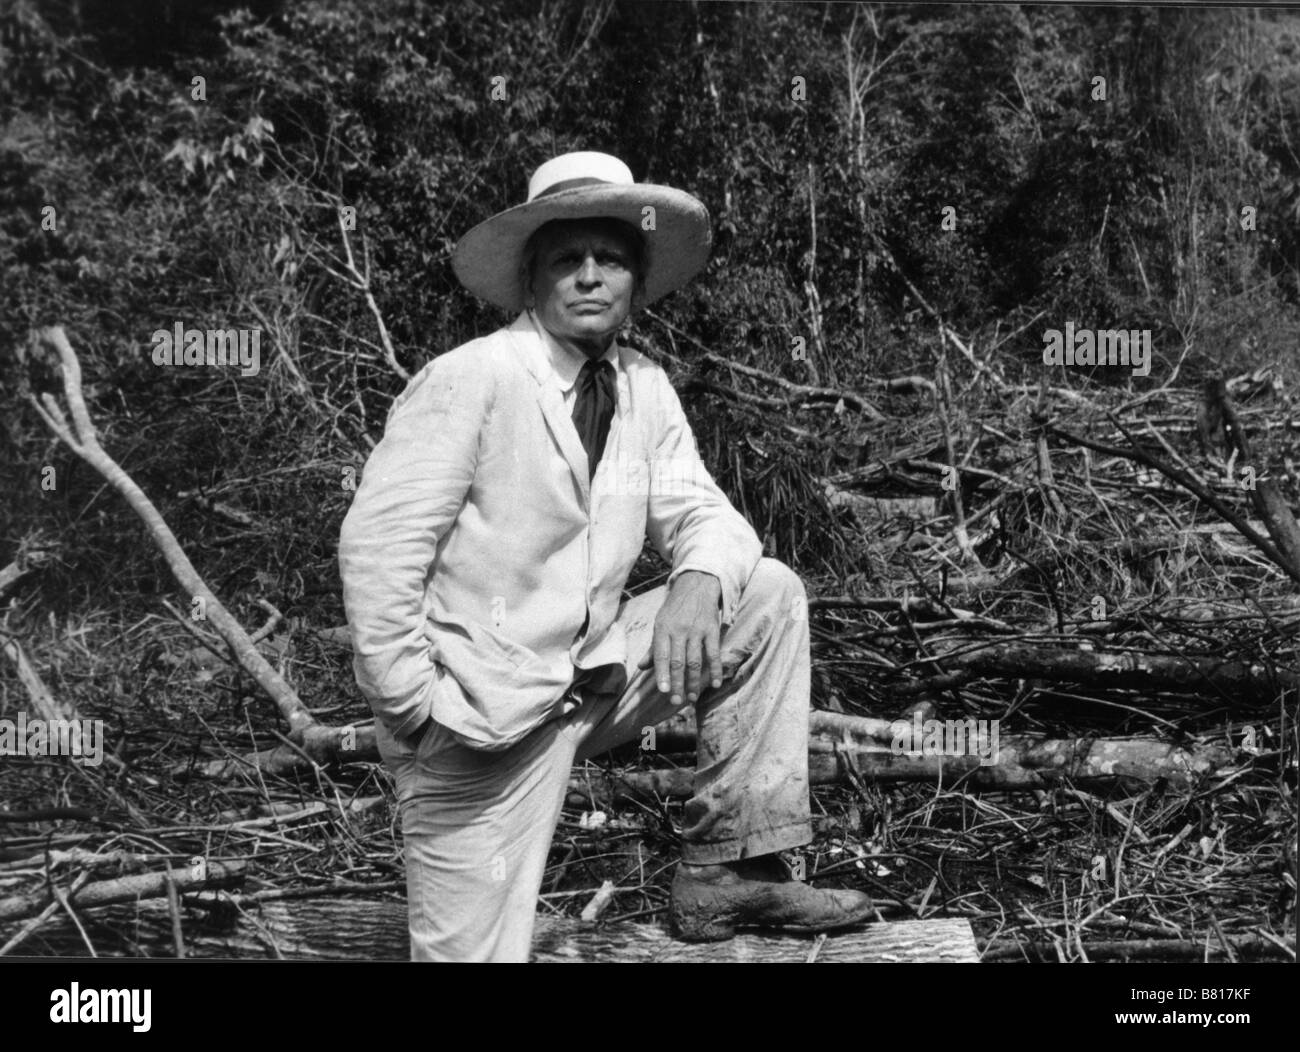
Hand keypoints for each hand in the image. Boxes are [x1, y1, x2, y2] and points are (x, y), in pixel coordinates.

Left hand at [636, 571, 722, 705]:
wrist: (696, 585)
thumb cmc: (675, 608)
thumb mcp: (660, 623)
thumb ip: (653, 647)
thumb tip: (642, 667)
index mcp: (663, 629)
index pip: (661, 655)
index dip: (662, 674)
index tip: (663, 691)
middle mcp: (679, 630)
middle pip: (678, 661)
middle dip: (677, 683)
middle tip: (676, 701)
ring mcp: (697, 630)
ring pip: (695, 660)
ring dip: (694, 681)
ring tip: (692, 697)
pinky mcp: (712, 630)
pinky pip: (714, 653)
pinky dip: (715, 669)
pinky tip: (715, 683)